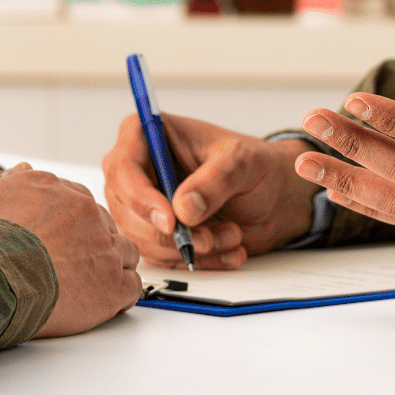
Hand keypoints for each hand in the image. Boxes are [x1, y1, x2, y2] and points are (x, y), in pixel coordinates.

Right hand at [0, 166, 140, 336]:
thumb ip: (5, 184)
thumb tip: (17, 173)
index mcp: (54, 189)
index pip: (77, 202)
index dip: (72, 225)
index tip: (62, 241)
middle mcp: (84, 211)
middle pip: (103, 225)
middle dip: (92, 244)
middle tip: (74, 266)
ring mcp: (103, 246)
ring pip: (124, 252)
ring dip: (111, 267)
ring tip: (90, 286)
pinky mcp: (113, 283)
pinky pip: (131, 286)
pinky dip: (120, 295)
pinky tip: (103, 303)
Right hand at [102, 113, 318, 269]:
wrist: (271, 196)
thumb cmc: (253, 166)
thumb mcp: (242, 162)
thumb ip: (215, 180)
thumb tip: (183, 208)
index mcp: (148, 134)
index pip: (123, 167)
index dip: (141, 198)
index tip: (171, 221)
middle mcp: (138, 169)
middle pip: (126, 209)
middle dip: (171, 233)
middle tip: (209, 237)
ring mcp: (142, 204)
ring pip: (144, 239)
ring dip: (191, 248)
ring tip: (232, 235)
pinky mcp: (155, 232)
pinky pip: (162, 258)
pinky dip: (198, 260)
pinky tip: (228, 249)